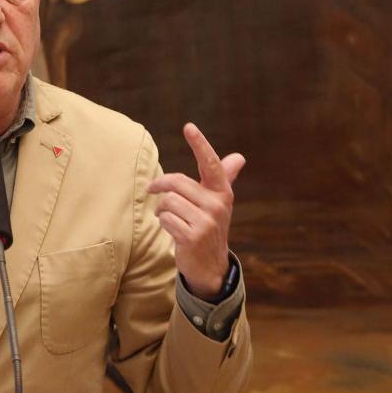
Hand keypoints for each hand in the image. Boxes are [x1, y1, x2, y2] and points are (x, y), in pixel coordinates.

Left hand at [147, 123, 244, 298]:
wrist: (210, 265)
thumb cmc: (208, 227)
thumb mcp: (218, 202)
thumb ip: (224, 178)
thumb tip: (239, 157)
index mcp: (222, 192)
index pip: (211, 163)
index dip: (200, 144)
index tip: (189, 127)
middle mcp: (217, 205)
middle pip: (176, 182)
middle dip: (160, 186)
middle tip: (152, 190)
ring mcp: (206, 222)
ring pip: (168, 202)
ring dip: (161, 209)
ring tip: (168, 217)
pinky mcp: (193, 237)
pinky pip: (165, 219)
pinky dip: (163, 223)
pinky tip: (172, 230)